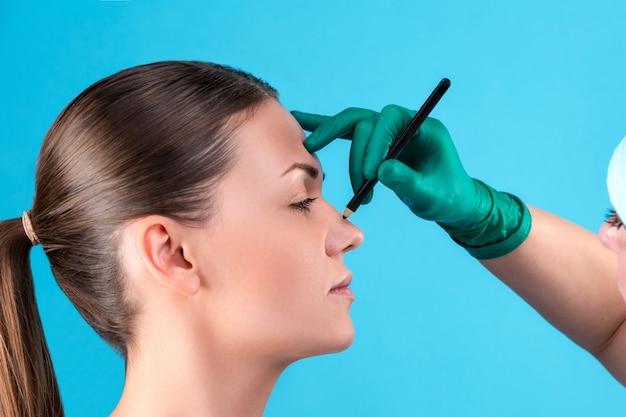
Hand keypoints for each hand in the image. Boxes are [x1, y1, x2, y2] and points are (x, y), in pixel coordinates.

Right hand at [292, 105, 530, 258]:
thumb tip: (382, 170)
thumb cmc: (447, 198)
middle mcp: (403, 124)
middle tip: (342, 174)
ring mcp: (388, 133)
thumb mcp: (432, 195)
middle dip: (352, 150)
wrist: (451, 203)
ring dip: (332, 140)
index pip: (389, 120)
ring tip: (312, 153)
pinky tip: (300, 122)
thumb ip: (410, 182)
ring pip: (352, 125)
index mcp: (423, 127)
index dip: (375, 143)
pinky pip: (347, 134)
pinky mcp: (375, 145)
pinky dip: (324, 128)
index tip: (371, 174)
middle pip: (366, 121)